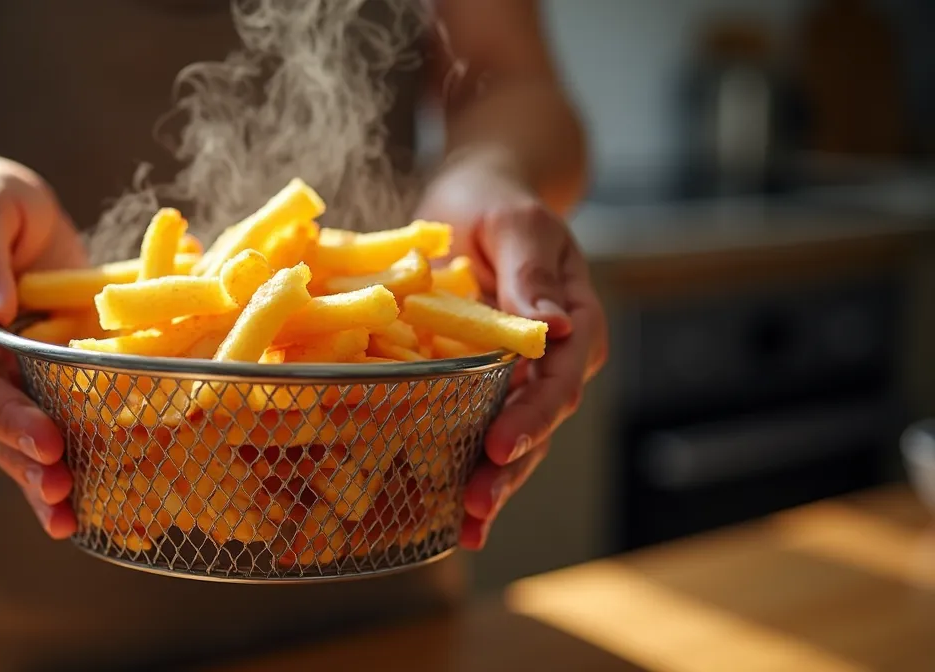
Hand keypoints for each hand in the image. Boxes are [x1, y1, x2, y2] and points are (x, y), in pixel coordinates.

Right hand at [0, 154, 87, 538]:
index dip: (9, 416)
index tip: (48, 443)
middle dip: (26, 463)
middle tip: (65, 496)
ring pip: (9, 439)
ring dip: (38, 479)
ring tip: (71, 520)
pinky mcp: (26, 378)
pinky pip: (39, 424)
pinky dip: (62, 461)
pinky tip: (88, 502)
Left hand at [414, 156, 606, 549]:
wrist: (478, 198)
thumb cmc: (499, 202)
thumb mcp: (517, 225)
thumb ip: (533, 275)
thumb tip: (554, 325)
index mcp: (575, 323)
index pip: (559, 379)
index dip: (532, 416)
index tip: (499, 443)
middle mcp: (554, 361)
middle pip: (539, 424)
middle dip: (510, 469)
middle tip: (476, 506)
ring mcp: (519, 378)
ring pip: (512, 441)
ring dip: (491, 484)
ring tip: (464, 527)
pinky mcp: (483, 385)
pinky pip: (475, 429)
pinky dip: (461, 470)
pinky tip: (443, 514)